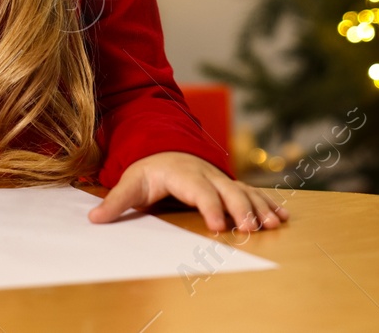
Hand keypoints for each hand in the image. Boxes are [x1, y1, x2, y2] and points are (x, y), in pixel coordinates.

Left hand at [87, 152, 289, 233]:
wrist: (165, 149)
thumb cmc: (149, 170)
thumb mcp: (131, 183)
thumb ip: (116, 202)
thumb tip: (94, 220)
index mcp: (184, 175)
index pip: (201, 191)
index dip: (211, 208)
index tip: (219, 227)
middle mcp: (208, 175)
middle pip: (230, 191)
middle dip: (243, 210)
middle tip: (252, 230)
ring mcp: (222, 179)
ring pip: (246, 192)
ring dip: (261, 208)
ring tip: (274, 225)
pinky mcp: (231, 185)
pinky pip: (253, 193)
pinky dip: (269, 203)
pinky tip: (283, 217)